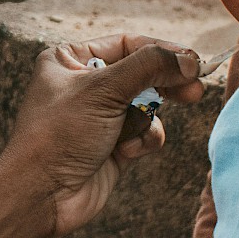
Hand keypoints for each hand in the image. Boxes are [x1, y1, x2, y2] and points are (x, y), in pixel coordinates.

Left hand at [0, 35, 202, 237]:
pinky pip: (145, 132)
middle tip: (196, 89)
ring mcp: (100, 116)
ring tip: (137, 130)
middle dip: (166, 83)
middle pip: (142, 73)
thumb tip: (188, 59)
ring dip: (145, 119)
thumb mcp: (103, 90)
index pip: (126, 44)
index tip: (193, 60)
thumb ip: (148, 68)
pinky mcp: (113, 144)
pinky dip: (142, 140)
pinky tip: (126, 152)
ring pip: (147, 105)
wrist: (42, 193)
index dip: (161, 50)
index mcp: (68, 59)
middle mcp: (84, 84)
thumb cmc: (60, 133)